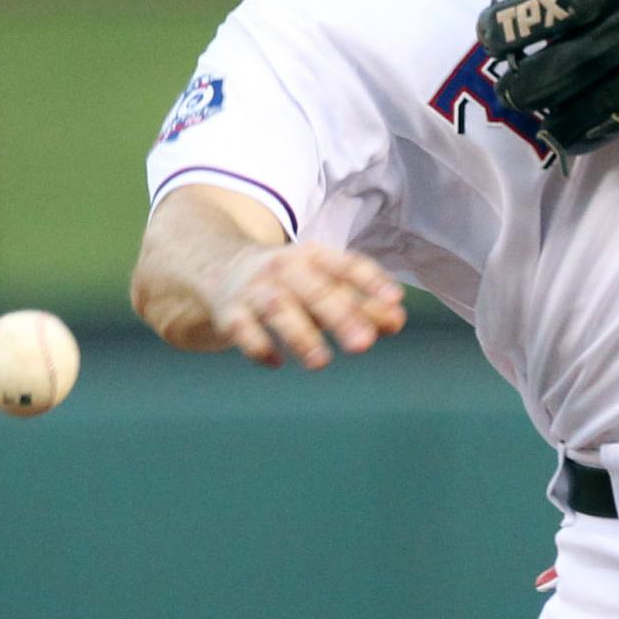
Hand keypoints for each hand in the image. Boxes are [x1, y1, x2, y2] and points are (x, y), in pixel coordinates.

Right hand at [206, 240, 406, 369]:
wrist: (221, 267)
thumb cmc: (289, 280)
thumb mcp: (323, 283)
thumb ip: (361, 302)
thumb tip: (397, 320)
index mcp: (312, 256)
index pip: (345, 264)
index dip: (370, 281)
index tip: (394, 299)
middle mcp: (283, 268)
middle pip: (314, 289)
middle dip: (340, 315)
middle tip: (364, 344)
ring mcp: (254, 290)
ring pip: (277, 309)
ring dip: (300, 335)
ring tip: (321, 362)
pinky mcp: (230, 313)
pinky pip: (242, 330)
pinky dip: (258, 347)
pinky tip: (277, 362)